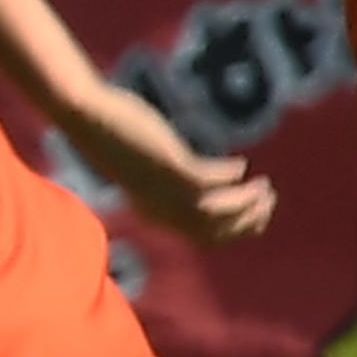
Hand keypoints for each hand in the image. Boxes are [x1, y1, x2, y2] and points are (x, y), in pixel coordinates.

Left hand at [56, 85, 276, 247]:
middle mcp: (163, 209)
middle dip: (249, 219)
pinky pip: (211, 181)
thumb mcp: (143, 167)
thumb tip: (187, 175)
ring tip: (264, 186)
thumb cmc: (114, 139)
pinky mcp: (171, 166)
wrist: (89, 119)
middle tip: (268, 199)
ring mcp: (167, 189)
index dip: (237, 231)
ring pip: (220, 210)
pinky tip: (241, 164)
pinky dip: (230, 176)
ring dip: (247, 201)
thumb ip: (165, 178)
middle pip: (219, 229)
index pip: (207, 238)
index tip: (257, 215)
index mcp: (157, 214)